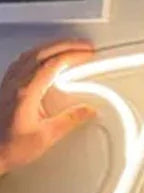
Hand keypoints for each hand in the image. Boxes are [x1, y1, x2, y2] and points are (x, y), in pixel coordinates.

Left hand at [0, 40, 96, 175]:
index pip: (52, 64)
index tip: (87, 54)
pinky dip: (37, 54)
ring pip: (30, 54)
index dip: (72, 55)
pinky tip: (43, 58)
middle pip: (41, 52)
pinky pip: (21, 61)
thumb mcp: (46, 137)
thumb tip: (86, 110)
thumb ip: (69, 120)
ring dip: (51, 47)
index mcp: (26, 93)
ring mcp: (8, 84)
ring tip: (67, 47)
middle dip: (65, 44)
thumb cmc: (8, 148)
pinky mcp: (5, 88)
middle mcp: (15, 84)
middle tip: (83, 45)